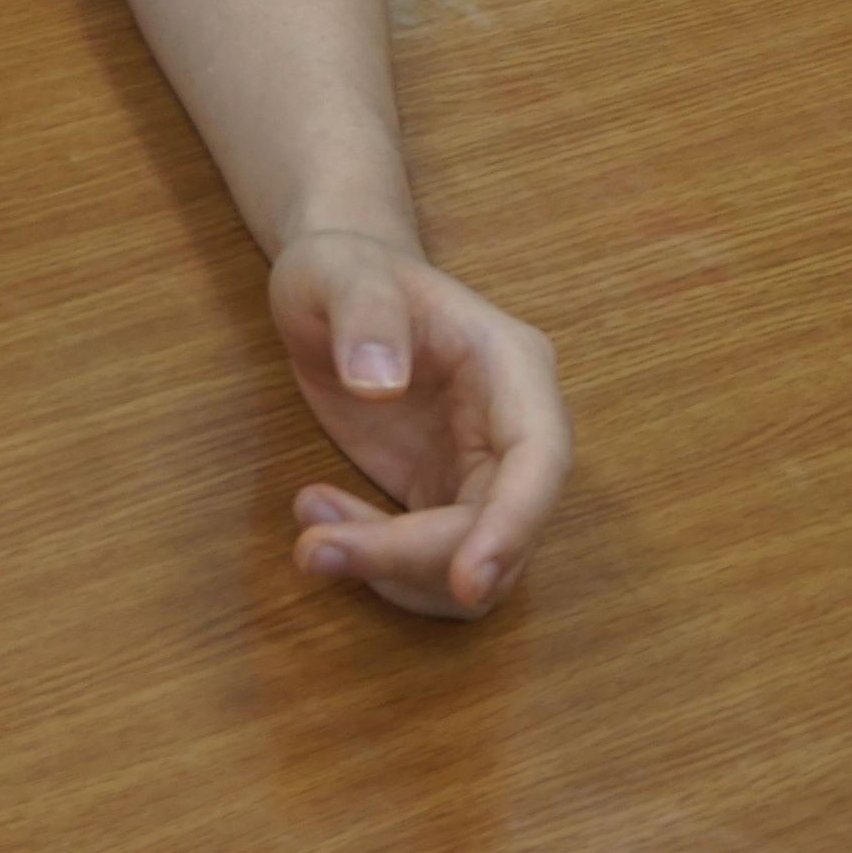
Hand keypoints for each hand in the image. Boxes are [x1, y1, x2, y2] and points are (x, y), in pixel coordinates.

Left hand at [267, 228, 568, 617]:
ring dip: (392, 571)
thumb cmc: (345, 269)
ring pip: (470, 565)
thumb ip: (364, 313)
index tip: (469, 583)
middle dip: (413, 557)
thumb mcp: (337, 271)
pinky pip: (431, 563)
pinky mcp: (445, 497)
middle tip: (316, 548)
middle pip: (500, 528)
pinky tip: (320, 512)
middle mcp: (513, 427)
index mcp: (511, 366)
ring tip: (311, 530)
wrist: (336, 286)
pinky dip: (378, 562)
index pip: (540, 460)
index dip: (514, 527)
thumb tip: (380, 385)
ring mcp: (484, 470)